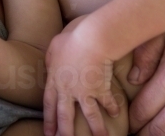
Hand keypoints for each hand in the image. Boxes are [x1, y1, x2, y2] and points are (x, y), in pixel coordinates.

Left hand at [43, 20, 120, 135]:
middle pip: (65, 116)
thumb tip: (51, 59)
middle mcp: (68, 90)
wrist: (91, 40)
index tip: (49, 133)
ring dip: (95, 130)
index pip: (48, 104)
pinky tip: (116, 114)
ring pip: (89, 116)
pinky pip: (106, 102)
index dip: (49, 120)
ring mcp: (84, 91)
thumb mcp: (54, 45)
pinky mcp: (100, 89)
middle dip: (65, 133)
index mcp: (55, 79)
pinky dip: (112, 108)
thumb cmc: (72, 38)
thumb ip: (51, 56)